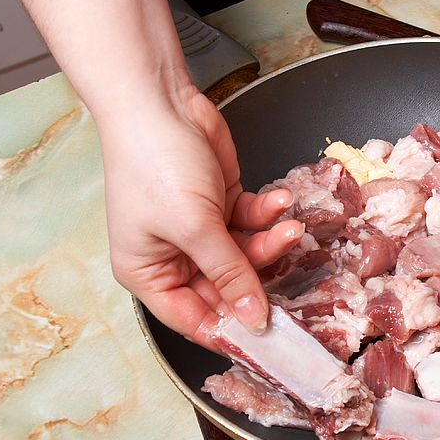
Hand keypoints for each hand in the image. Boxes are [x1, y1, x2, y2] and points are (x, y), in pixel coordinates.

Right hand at [99, 84, 302, 349]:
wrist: (160, 101)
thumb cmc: (155, 163)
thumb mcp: (195, 228)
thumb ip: (230, 274)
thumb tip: (252, 320)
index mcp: (149, 273)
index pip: (194, 320)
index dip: (231, 331)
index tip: (268, 338)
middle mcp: (174, 257)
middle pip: (226, 290)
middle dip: (258, 279)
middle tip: (290, 278)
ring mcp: (199, 231)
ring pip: (246, 257)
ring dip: (271, 243)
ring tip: (290, 228)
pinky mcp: (221, 204)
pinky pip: (252, 224)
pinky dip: (267, 215)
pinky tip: (277, 201)